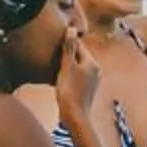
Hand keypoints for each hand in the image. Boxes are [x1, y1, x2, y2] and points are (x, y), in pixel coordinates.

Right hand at [53, 19, 104, 140]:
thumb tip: (72, 29)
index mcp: (92, 63)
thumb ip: (69, 48)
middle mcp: (95, 70)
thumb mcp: (67, 67)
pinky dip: (67, 73)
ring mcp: (92, 80)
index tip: (54, 41)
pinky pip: (76, 75)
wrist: (75, 117)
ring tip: (53, 64)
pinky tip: (58, 77)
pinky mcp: (86, 88)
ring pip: (77, 65)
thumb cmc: (70, 92)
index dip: (66, 42)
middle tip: (51, 52)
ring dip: (65, 63)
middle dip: (66, 53)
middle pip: (78, 55)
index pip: (79, 45)